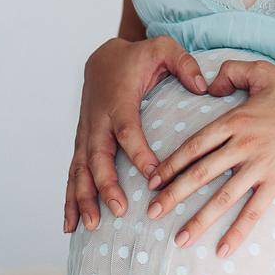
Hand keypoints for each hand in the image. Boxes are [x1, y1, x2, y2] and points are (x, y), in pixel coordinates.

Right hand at [63, 34, 209, 233]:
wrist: (102, 58)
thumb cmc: (138, 57)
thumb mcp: (163, 48)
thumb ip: (184, 63)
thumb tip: (204, 86)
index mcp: (119, 100)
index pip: (127, 129)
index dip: (138, 152)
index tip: (153, 176)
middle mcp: (98, 120)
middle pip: (98, 155)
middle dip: (106, 185)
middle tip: (120, 210)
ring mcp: (86, 134)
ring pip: (80, 169)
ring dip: (83, 198)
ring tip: (92, 226)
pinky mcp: (82, 144)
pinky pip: (73, 173)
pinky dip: (70, 199)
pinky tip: (71, 225)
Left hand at [145, 58, 274, 256]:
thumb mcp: (262, 72)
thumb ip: (231, 72)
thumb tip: (209, 84)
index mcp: (234, 120)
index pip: (193, 146)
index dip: (170, 165)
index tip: (153, 182)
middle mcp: (242, 145)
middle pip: (200, 174)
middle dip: (173, 195)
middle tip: (152, 213)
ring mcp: (259, 167)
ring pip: (222, 198)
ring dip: (198, 220)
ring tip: (179, 240)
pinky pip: (253, 212)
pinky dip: (237, 232)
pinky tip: (223, 251)